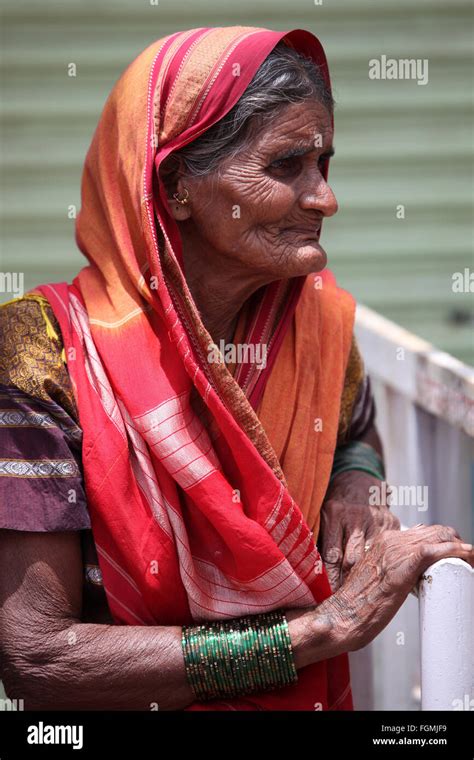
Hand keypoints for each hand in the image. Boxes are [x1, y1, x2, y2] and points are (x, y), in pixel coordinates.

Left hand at [320, 471, 399, 591]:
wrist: (359, 477)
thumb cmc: (337, 500)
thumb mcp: (323, 514)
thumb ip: (323, 540)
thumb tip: (313, 572)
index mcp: (335, 513)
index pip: (333, 555)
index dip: (331, 580)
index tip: (327, 597)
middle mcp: (356, 517)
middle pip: (353, 560)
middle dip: (348, 583)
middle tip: (344, 603)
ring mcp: (376, 520)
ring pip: (372, 557)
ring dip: (366, 577)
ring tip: (361, 596)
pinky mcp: (391, 522)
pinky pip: (387, 549)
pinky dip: (382, 563)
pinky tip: (378, 576)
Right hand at [326, 524, 473, 652]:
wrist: (343, 615)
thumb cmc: (358, 603)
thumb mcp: (378, 577)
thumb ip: (394, 566)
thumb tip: (416, 568)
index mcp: (384, 541)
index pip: (423, 531)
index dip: (442, 540)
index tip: (455, 552)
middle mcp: (391, 540)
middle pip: (435, 530)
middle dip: (455, 542)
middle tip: (467, 558)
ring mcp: (397, 551)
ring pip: (439, 536)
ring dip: (460, 547)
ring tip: (470, 560)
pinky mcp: (404, 565)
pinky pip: (436, 550)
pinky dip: (456, 551)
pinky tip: (467, 556)